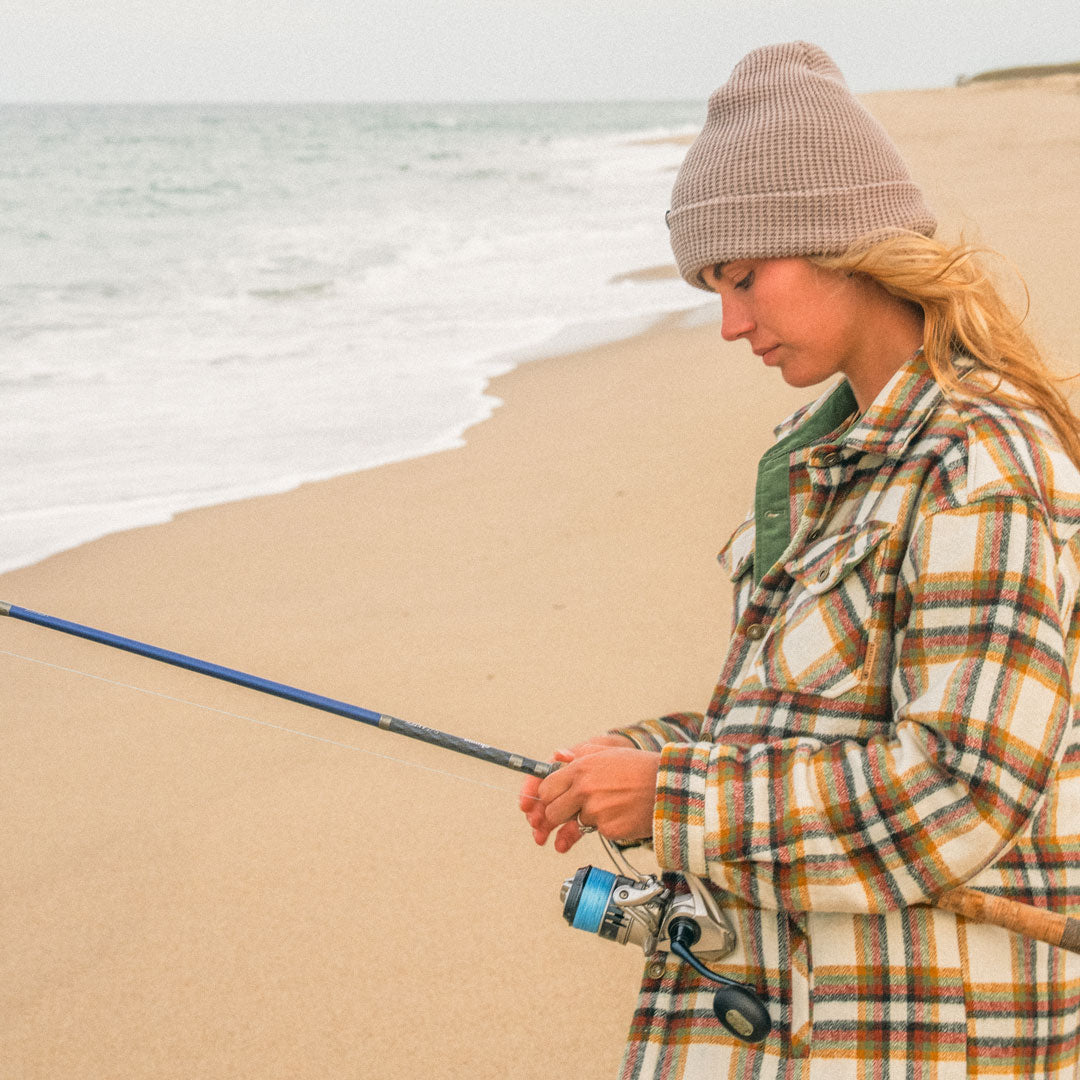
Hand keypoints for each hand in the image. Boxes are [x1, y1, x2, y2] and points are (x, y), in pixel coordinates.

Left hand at [519, 735, 658, 853]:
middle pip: (552, 812)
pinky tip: (622, 813)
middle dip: (557, 816)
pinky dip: (607, 825)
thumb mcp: (608, 753)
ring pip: (576, 822)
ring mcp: (595, 811)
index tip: (552, 800)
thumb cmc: (639, 768)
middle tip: (569, 814)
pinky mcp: (608, 829)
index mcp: (581, 769)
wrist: (667, 787)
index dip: (547, 797)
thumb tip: (557, 756)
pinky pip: (597, 831)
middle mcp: (584, 790)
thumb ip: (579, 756)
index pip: (546, 788)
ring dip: (588, 818)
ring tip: (610, 805)